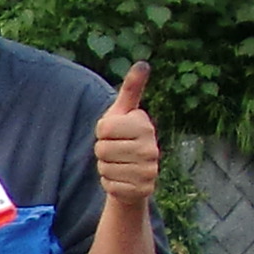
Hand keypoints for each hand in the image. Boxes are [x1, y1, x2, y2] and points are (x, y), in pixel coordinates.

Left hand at [93, 62, 159, 208]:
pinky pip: (109, 185)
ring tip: (119, 164)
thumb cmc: (124, 137)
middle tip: (116, 150)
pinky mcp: (143, 190)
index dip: (102, 131)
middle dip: (102, 150)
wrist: (135, 173)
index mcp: (144, 125)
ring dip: (105, 167)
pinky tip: (122, 178)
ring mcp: (149, 171)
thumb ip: (131, 89)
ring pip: (104, 168)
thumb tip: (143, 63)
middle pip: (101, 149)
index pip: (103, 128)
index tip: (114, 132)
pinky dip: (110, 183)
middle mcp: (151, 148)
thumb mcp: (123, 112)